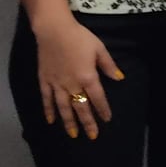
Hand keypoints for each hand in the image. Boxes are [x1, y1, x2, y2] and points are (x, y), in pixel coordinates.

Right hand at [32, 16, 123, 139]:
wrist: (54, 30)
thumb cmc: (79, 37)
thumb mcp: (99, 48)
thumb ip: (109, 65)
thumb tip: (120, 78)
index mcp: (88, 77)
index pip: (97, 98)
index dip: (102, 110)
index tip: (107, 119)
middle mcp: (72, 84)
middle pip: (81, 107)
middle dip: (87, 123)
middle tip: (92, 136)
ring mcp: (57, 84)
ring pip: (64, 108)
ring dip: (69, 122)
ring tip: (73, 134)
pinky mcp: (44, 81)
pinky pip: (46, 99)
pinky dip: (49, 111)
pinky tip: (51, 121)